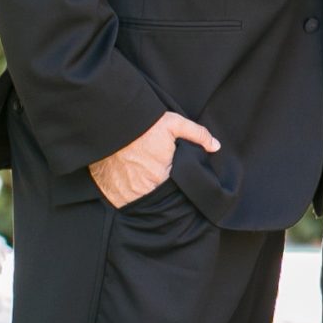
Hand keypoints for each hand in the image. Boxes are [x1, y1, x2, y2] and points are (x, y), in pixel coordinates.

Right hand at [89, 111, 218, 207]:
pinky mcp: (106, 190)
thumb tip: (215, 146)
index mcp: (160, 177)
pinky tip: (124, 181)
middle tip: (152, 178)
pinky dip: (120, 193)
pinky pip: (116, 199)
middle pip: (153, 198)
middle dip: (155, 191)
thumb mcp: (173, 123)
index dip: (172, 187)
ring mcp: (121, 192)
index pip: (172, 192)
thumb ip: (197, 134)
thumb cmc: (143, 125)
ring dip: (137, 194)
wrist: (109, 122)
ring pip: (134, 200)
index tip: (169, 178)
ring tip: (138, 179)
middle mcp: (140, 190)